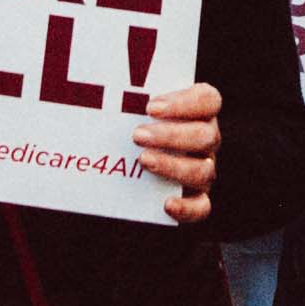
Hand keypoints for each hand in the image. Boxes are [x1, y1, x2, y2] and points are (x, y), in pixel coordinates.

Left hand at [136, 79, 224, 225]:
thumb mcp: (128, 110)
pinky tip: (166, 204)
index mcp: (199, 112)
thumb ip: (124, 102)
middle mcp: (206, 140)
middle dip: (171, 135)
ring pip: (204, 171)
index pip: (208, 100)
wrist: (123, 166)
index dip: (184, 103)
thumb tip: (96, 98)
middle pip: (206, 135)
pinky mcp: (196, 198)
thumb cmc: (128, 127)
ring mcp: (203, 170)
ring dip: (173, 166)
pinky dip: (186, 207)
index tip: (151, 107)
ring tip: (142, 160)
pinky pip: (201, 207)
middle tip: (137, 135)